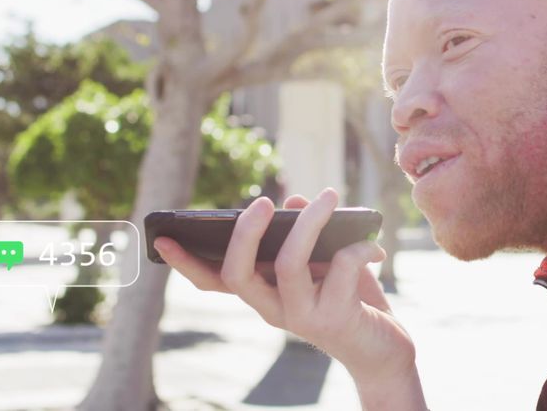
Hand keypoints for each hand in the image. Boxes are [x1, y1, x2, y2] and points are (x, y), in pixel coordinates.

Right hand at [155, 188, 418, 383]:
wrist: (384, 350)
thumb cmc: (350, 299)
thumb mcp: (326, 261)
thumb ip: (307, 232)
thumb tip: (295, 201)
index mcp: (263, 293)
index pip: (214, 281)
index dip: (186, 262)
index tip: (161, 238)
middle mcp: (274, 309)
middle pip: (239, 274)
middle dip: (245, 233)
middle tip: (262, 201)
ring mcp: (302, 317)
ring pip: (289, 264)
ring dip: (310, 222)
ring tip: (330, 196)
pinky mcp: (335, 319)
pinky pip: (340, 268)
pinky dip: (357, 247)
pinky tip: (374, 247)